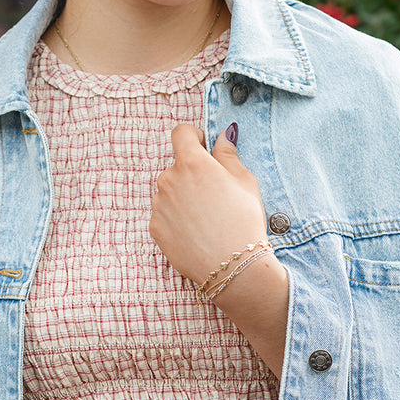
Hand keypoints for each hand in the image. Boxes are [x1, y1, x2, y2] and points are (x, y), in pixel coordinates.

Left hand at [150, 124, 268, 288]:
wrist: (233, 267)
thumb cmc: (244, 221)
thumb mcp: (245, 181)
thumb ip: (228, 154)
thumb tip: (222, 135)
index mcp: (191, 163)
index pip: (181, 133)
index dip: (194, 137)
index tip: (204, 149)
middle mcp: (168, 179)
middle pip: (177, 166)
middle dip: (192, 173)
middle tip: (215, 194)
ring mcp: (158, 205)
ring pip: (170, 191)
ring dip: (183, 197)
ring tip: (207, 218)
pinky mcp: (155, 228)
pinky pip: (164, 214)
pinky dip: (177, 219)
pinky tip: (197, 232)